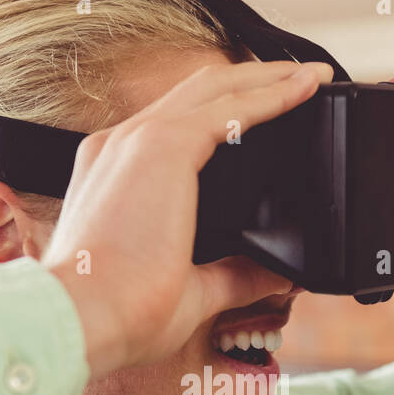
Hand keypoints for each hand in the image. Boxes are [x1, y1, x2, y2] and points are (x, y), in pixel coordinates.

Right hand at [43, 59, 334, 372]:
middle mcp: (120, 147)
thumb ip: (235, 277)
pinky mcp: (162, 146)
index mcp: (116, 176)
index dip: (222, 112)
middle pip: (197, 93)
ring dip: (267, 78)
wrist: (83, 319)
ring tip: (310, 76)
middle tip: (302, 79)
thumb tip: (278, 275)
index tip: (264, 115)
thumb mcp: (192, 291)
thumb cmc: (119, 316)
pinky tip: (304, 89)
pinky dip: (271, 94)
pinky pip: (229, 107)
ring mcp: (137, 141)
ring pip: (215, 88)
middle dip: (252, 80)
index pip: (175, 125)